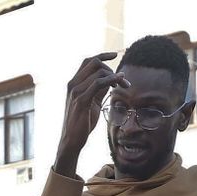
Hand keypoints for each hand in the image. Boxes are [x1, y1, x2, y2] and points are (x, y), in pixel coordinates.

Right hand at [57, 53, 126, 175]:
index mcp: (74, 83)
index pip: (87, 61)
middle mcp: (73, 84)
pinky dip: (111, 80)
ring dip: (115, 76)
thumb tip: (112, 79)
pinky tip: (119, 83)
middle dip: (111, 68)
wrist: (72, 140)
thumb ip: (99, 90)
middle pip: (93, 63)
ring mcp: (76, 91)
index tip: (116, 55)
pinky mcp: (81, 100)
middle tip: (123, 81)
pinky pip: (98, 84)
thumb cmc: (82, 122)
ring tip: (124, 86)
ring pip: (98, 72)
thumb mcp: (92, 102)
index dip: (102, 55)